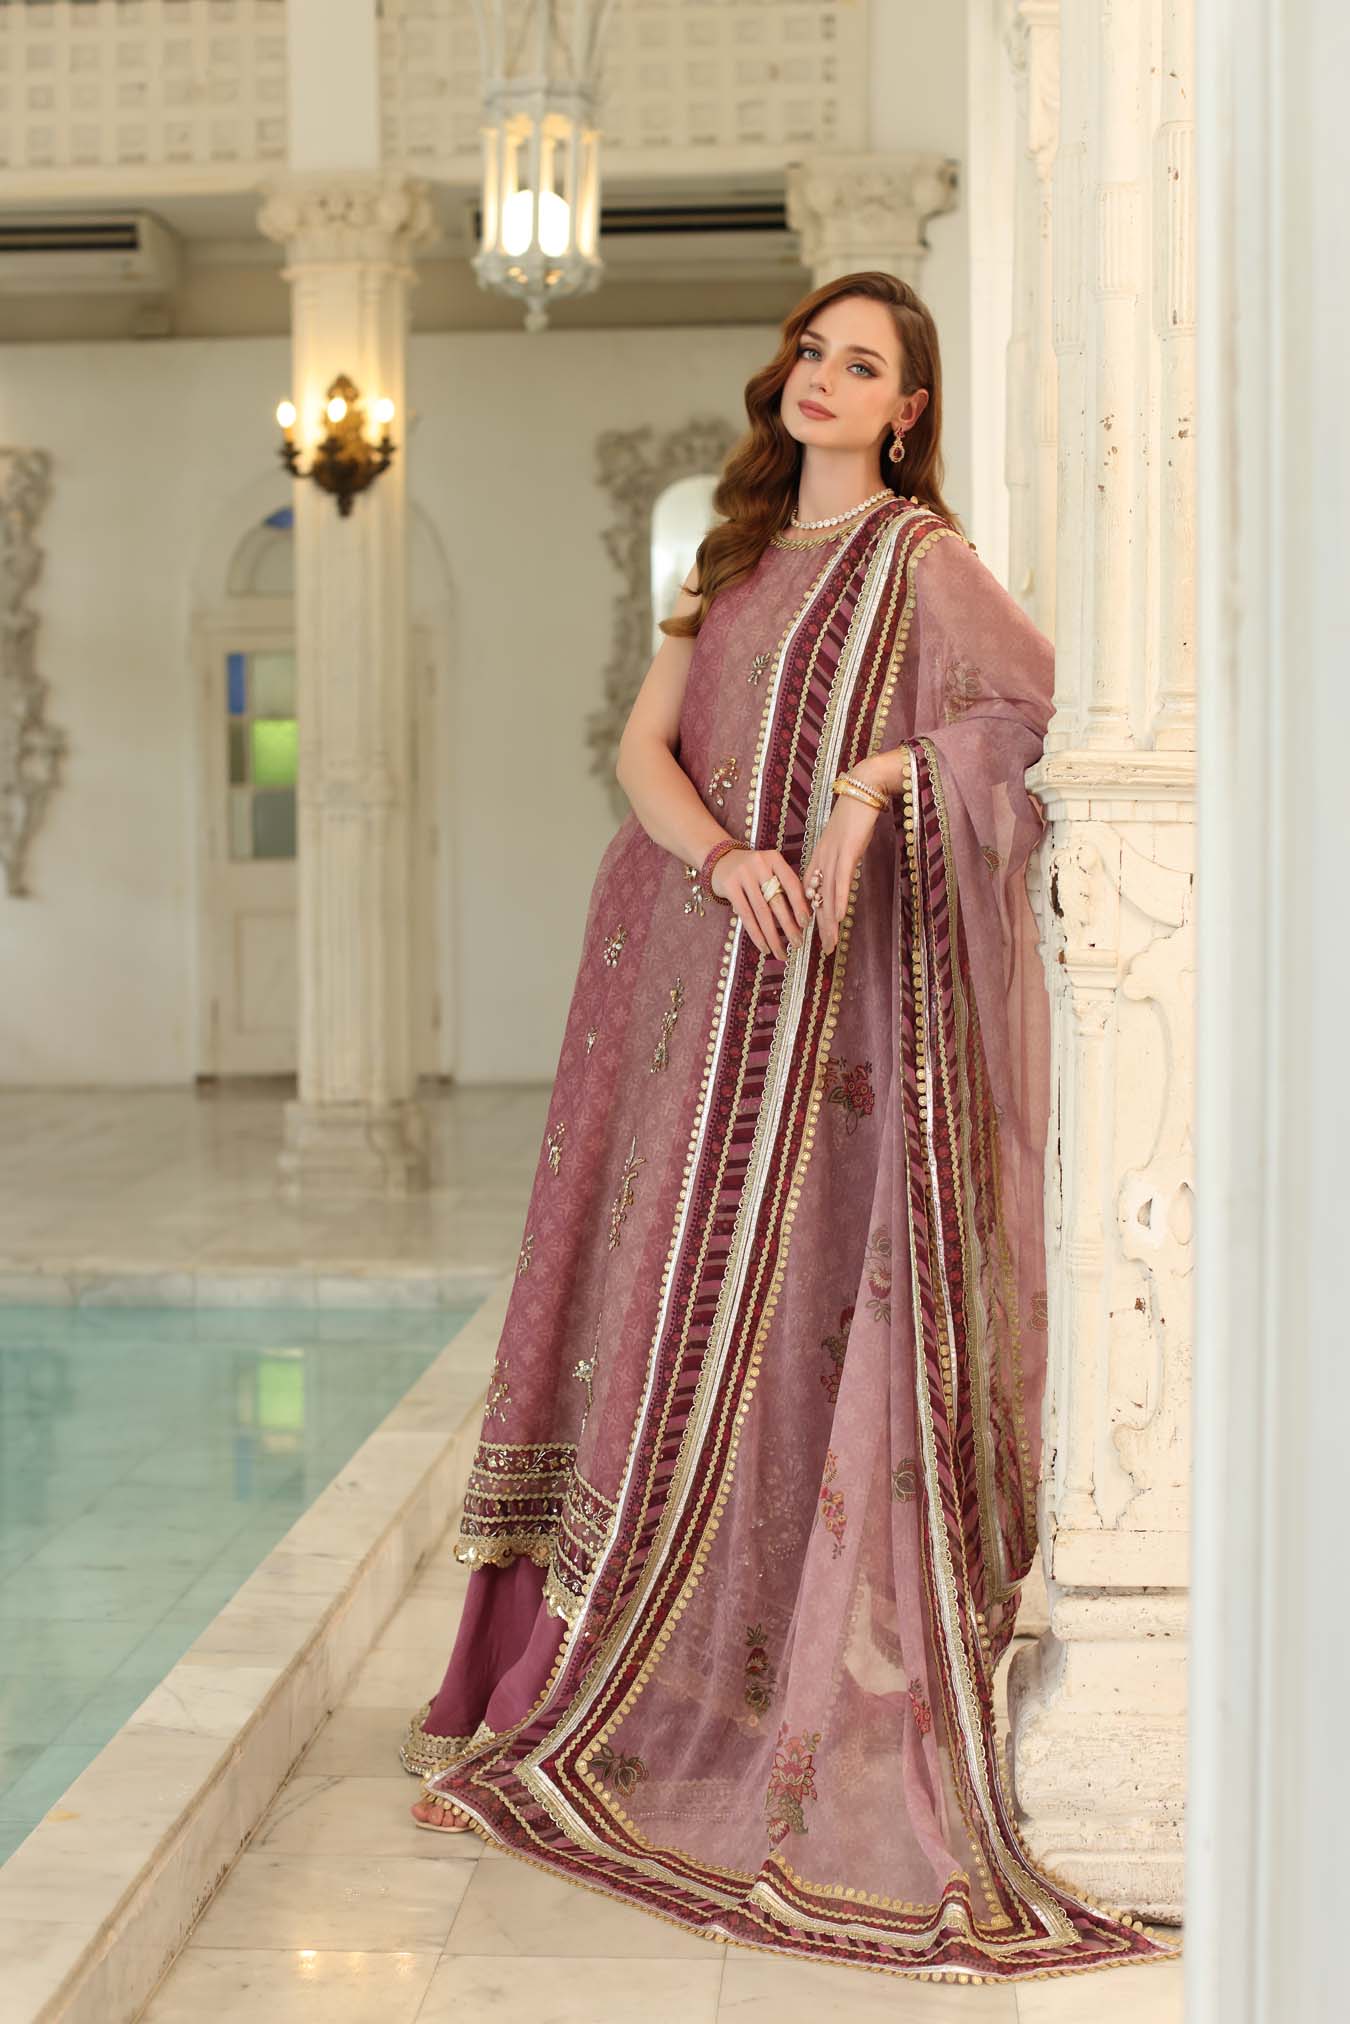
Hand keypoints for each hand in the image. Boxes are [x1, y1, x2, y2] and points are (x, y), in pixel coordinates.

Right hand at [710, 846, 810, 959]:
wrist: (721, 860)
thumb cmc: (753, 871)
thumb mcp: (770, 870)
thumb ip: (785, 886)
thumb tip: (805, 917)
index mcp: (774, 859)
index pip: (792, 884)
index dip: (800, 905)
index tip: (806, 924)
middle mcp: (759, 864)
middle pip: (777, 901)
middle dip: (789, 926)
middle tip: (797, 944)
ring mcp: (743, 875)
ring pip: (761, 912)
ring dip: (772, 936)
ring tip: (781, 952)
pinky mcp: (729, 887)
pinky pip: (745, 915)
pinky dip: (756, 934)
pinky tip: (763, 946)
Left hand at [801, 794, 884, 954]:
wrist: (864, 786)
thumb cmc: (857, 812)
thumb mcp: (845, 840)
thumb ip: (842, 858)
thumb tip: (843, 877)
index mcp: (820, 855)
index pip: (811, 891)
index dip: (811, 914)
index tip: (813, 935)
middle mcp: (822, 857)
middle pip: (817, 899)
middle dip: (820, 927)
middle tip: (821, 949)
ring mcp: (833, 854)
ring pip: (828, 895)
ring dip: (829, 922)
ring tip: (830, 942)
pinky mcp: (847, 850)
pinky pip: (842, 880)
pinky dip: (840, 900)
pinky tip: (839, 917)